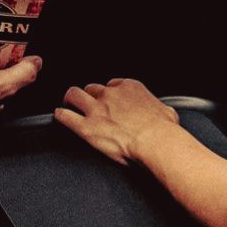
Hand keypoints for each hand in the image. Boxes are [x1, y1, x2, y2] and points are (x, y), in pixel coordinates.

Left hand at [54, 78, 180, 166]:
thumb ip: (158, 109)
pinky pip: (65, 117)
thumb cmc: (165, 130)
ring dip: (71, 100)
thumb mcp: (166, 112)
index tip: (109, 101)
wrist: (157, 142)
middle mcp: (110, 95)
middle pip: (92, 88)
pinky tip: (59, 117)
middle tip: (89, 104)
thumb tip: (163, 114)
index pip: (113, 85)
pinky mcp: (86, 127)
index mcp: (130, 88)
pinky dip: (60, 116)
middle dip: (90, 96)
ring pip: (74, 95)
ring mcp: (96, 110)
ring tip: (68, 105)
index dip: (109, 93)